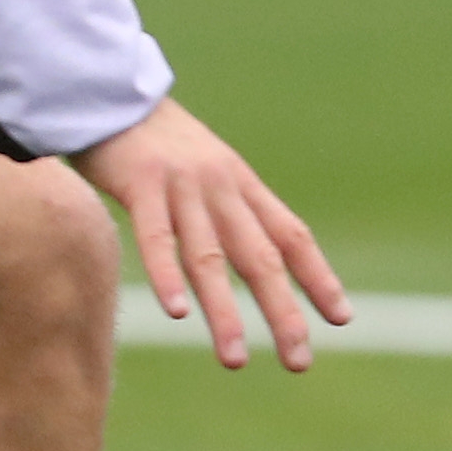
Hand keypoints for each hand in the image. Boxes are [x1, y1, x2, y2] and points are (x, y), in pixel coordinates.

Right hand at [68, 98, 352, 371]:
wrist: (111, 89)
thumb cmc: (158, 141)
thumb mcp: (209, 170)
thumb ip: (232, 210)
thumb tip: (259, 259)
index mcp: (242, 185)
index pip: (291, 236)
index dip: (317, 276)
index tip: (340, 318)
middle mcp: (221, 187)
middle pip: (260, 256)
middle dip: (282, 311)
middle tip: (299, 361)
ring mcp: (183, 186)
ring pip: (210, 257)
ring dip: (224, 311)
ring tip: (235, 359)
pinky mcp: (141, 183)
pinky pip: (156, 237)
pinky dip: (167, 275)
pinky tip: (177, 312)